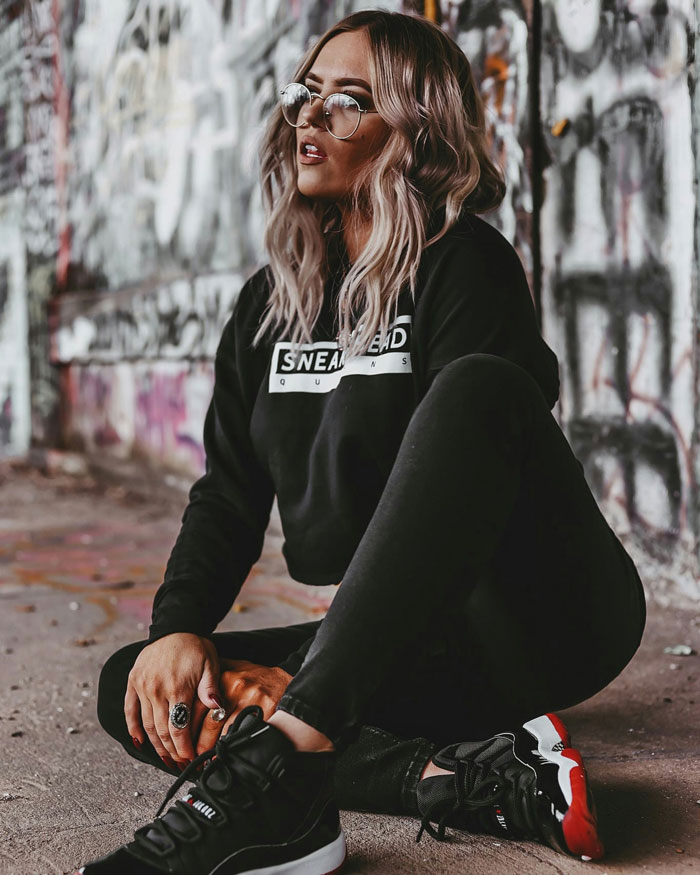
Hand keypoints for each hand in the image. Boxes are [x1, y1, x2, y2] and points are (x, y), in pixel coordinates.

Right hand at [124, 633, 222, 768]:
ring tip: (166, 758)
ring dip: (155, 745)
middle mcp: (156, 689)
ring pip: (146, 725)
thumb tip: (216, 708)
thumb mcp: (210, 664)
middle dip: (171, 751)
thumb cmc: (197, 647)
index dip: (183, 748)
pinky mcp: (132, 682)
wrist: (176, 626)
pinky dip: (133, 729)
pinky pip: (129, 711)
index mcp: (178, 687)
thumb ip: (210, 688)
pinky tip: (140, 744)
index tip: (190, 759)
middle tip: (180, 764)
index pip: (178, 728)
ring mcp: (142, 686)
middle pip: (161, 730)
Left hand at [192, 660, 291, 755]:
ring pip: (224, 735)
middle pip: (209, 724)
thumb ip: (213, 676)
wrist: (285, 683)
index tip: (183, 740)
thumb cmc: (258, 679)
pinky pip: (242, 739)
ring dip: (213, 751)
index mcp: (225, 678)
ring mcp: (252, 703)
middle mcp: (237, 689)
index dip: (188, 727)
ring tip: (206, 760)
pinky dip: (232, 752)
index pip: (197, 707)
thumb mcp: (234, 669)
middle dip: (199, 744)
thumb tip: (187, 689)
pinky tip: (226, 757)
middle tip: (192, 756)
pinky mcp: (265, 716)